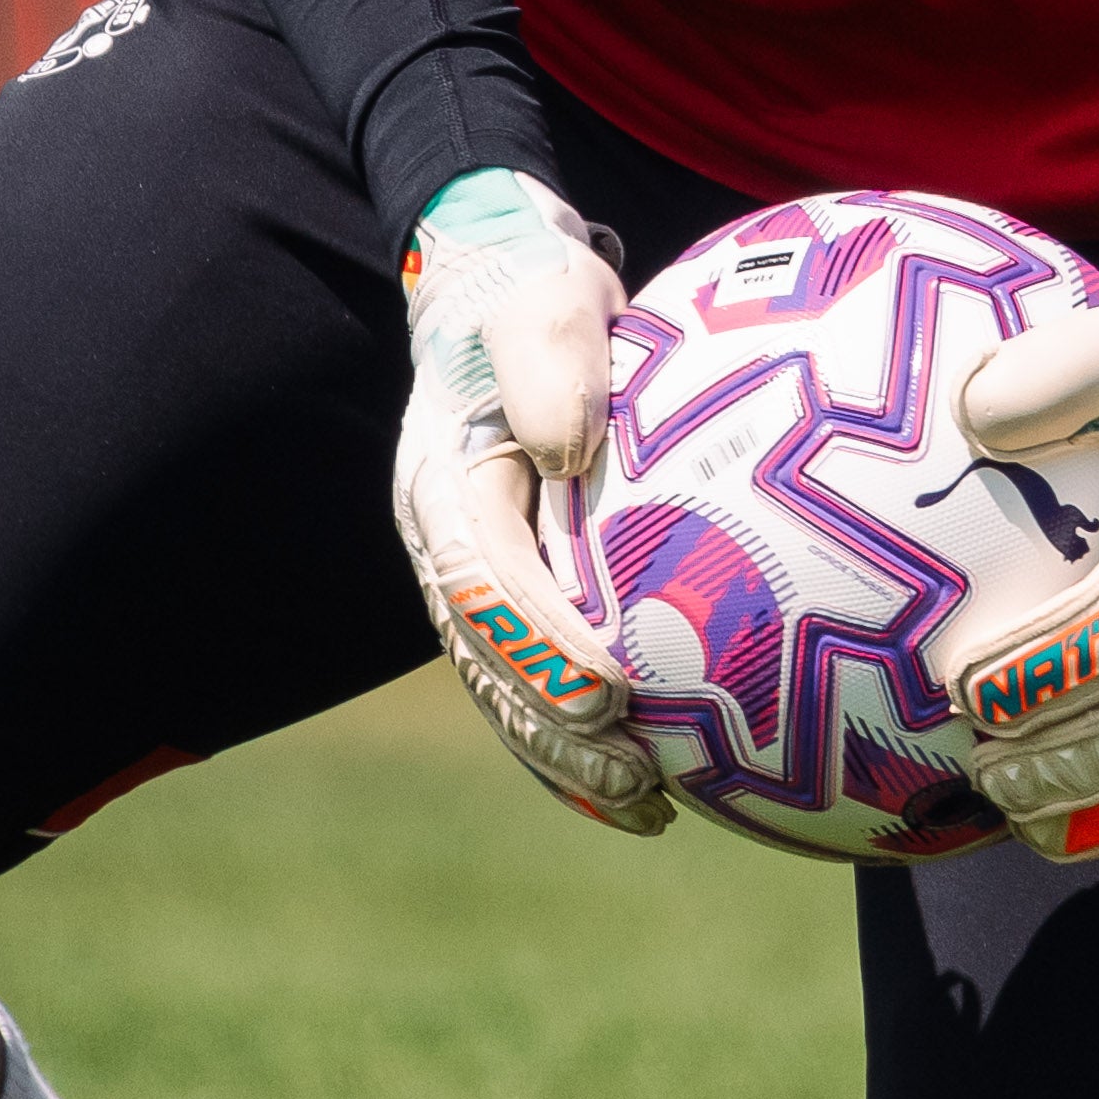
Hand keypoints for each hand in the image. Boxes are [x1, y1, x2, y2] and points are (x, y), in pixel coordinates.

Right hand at [386, 171, 668, 833]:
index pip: (487, 583)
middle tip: (641, 783)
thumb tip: (573, 445)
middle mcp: (447, 543)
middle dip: (559, 733)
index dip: (542, 648)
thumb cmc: (535, 290)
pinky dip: (583, 736)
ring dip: (572, 757)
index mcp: (443, 484)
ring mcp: (475, 574)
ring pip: (511, 687)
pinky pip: (540, 675)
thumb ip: (554, 356)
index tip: (611, 699)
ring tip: (652, 808)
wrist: (505, 291)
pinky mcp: (514, 587)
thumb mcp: (545, 296)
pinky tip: (654, 784)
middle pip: (492, 662)